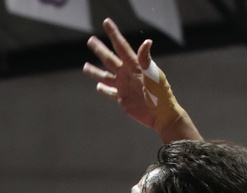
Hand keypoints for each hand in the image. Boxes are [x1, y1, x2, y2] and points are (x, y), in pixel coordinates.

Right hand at [84, 19, 191, 137]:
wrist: (161, 115)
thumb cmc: (161, 94)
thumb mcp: (154, 75)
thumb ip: (146, 60)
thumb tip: (147, 42)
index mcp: (134, 65)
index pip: (121, 46)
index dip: (114, 34)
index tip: (106, 22)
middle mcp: (127, 73)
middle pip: (110, 59)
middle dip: (100, 49)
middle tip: (90, 40)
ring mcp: (124, 86)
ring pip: (106, 76)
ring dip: (95, 71)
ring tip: (85, 66)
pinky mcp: (123, 99)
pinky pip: (111, 92)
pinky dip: (104, 89)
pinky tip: (98, 86)